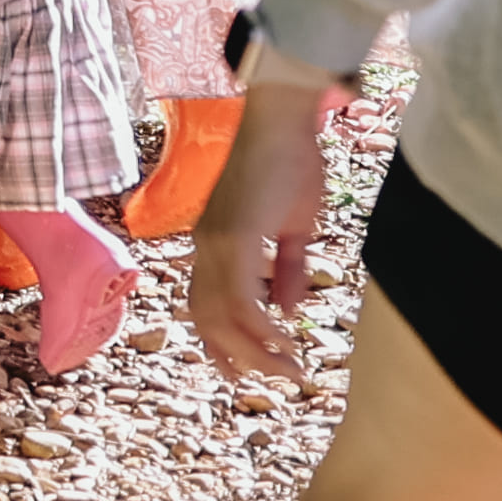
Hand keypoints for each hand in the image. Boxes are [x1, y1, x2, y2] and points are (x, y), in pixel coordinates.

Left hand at [181, 81, 341, 380]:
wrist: (283, 118)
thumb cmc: (290, 162)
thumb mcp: (294, 226)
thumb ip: (287, 269)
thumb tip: (287, 310)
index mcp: (215, 245)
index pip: (206, 307)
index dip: (222, 343)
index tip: (245, 371)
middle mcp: (207, 248)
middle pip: (209, 321)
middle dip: (239, 358)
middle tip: (271, 382)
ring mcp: (217, 242)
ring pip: (222, 317)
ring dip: (254, 350)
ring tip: (287, 369)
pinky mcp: (236, 236)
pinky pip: (241, 297)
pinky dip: (259, 327)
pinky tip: (283, 341)